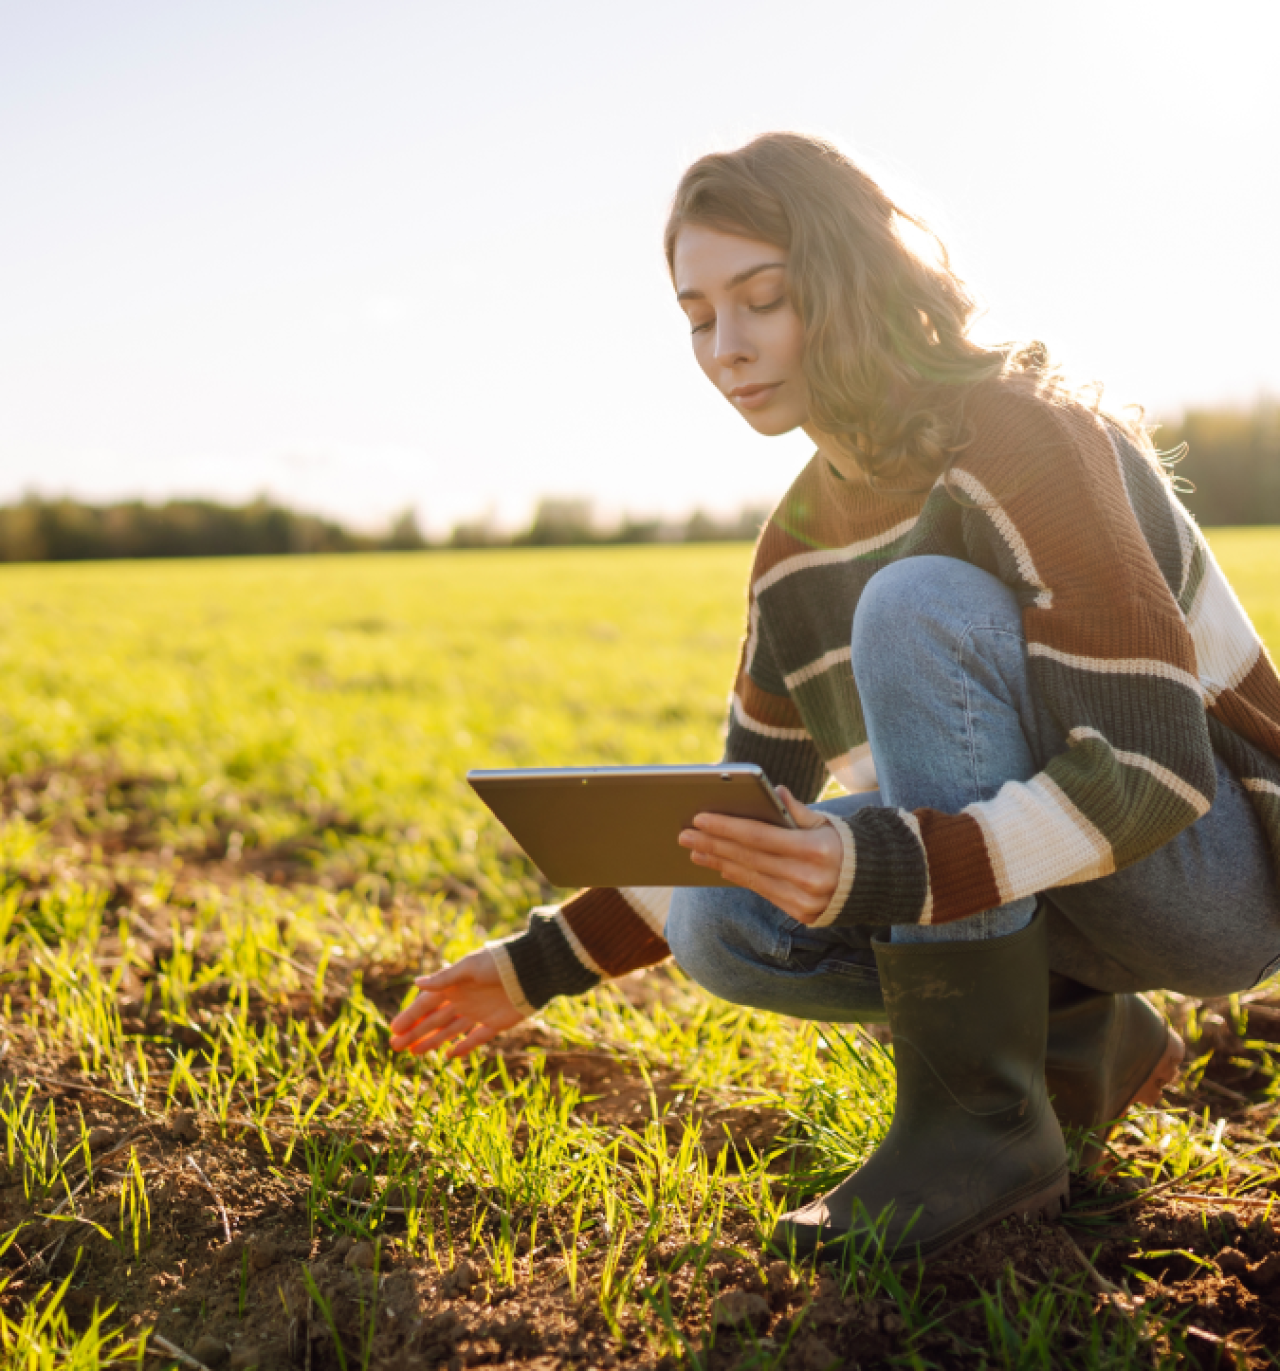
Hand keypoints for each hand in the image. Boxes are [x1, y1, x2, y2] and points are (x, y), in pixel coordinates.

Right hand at [389, 948, 527, 1059]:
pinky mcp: (496, 1024)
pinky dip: (462, 1047)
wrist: (533, 971)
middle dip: (414, 1033)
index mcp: (455, 985)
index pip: (426, 1004)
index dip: (410, 1016)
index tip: (394, 1030)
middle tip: (395, 1047)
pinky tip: (447, 1056)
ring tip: (412, 1053)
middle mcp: (464, 999)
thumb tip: (416, 983)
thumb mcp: (469, 968)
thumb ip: (444, 979)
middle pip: (434, 1020)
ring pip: (449, 1031)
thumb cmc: (498, 964)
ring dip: (431, 1041)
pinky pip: (476, 1039)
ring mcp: (479, 1013)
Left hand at [678, 786, 842, 924]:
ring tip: (696, 850)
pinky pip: (762, 891)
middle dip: (713, 844)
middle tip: (685, 834)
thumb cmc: (843, 843)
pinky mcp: (801, 914)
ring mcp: (804, 900)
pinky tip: (721, 865)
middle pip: (748, 858)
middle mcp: (808, 878)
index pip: (760, 837)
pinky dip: (740, 877)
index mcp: (815, 850)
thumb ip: (798, 810)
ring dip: (719, 862)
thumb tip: (776, 792)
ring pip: (751, 877)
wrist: (876, 883)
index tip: (700, 818)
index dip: (727, 827)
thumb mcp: (826, 822)